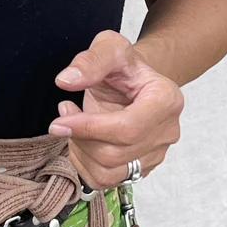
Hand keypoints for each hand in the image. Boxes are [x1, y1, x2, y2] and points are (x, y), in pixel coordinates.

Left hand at [49, 31, 183, 188]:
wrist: (134, 80)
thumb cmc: (124, 65)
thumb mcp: (108, 46)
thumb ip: (90, 60)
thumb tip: (66, 81)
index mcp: (166, 100)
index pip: (128, 128)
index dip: (90, 129)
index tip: (60, 120)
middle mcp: (167, 131)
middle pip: (115, 153)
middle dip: (81, 137)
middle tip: (65, 113)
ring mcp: (156, 153)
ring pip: (109, 172)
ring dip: (81, 151)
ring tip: (74, 124)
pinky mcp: (141, 168)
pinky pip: (106, 180)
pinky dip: (84, 164)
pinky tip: (81, 140)